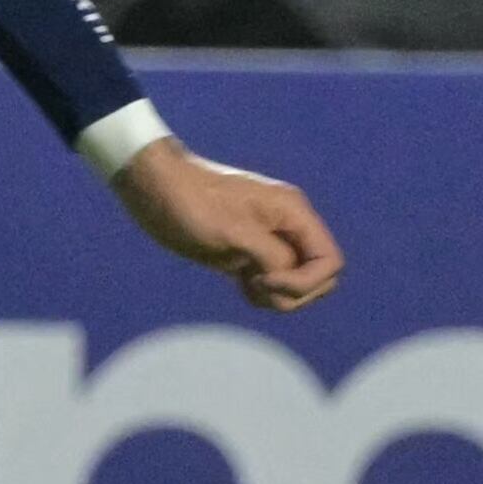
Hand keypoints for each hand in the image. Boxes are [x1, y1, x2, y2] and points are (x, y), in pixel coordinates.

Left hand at [112, 139, 342, 310]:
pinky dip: (263, 294)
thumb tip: (289, 277)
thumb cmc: (188, 202)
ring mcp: (269, 242)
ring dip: (277, 296)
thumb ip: (271, 255)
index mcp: (292, 213)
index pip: (330, 262)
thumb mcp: (232, 231)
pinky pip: (274, 285)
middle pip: (320, 278)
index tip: (264, 278)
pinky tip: (239, 285)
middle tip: (255, 285)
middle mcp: (288, 228)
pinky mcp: (249, 255)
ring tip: (246, 284)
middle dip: (294, 293)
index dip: (306, 282)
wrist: (152, 187)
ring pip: (297, 285)